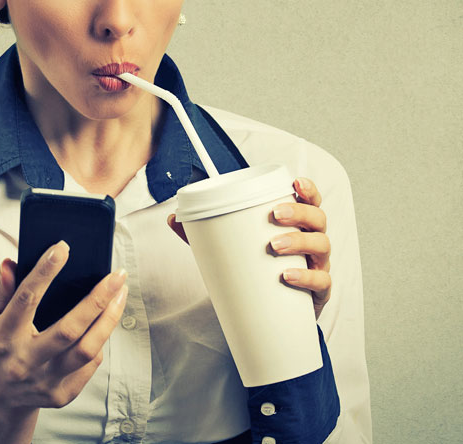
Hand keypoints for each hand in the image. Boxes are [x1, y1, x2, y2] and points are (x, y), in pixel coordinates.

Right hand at [0, 241, 126, 442]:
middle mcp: (24, 362)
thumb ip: (3, 291)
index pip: (27, 299)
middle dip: (97, 299)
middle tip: (117, 275)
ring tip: (120, 294)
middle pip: (69, 329)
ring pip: (86, 350)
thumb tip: (11, 262)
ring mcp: (44, 382)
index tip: (63, 249)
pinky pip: (90, 365)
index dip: (45, 272)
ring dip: (109, 319)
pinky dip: (100, 340)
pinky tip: (105, 322)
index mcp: (3, 338)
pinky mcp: (61, 395)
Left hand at [167, 177, 331, 319]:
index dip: (308, 189)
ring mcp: (318, 266)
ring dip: (300, 241)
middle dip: (299, 212)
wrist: (272, 314)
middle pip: (318, 218)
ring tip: (274, 245)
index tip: (295, 182)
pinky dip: (306, 276)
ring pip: (322, 245)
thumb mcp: (232, 248)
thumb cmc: (258, 270)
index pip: (310, 201)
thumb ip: (204, 233)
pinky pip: (322, 281)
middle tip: (275, 214)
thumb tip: (173, 218)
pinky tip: (287, 276)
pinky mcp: (318, 292)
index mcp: (297, 225)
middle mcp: (312, 241)